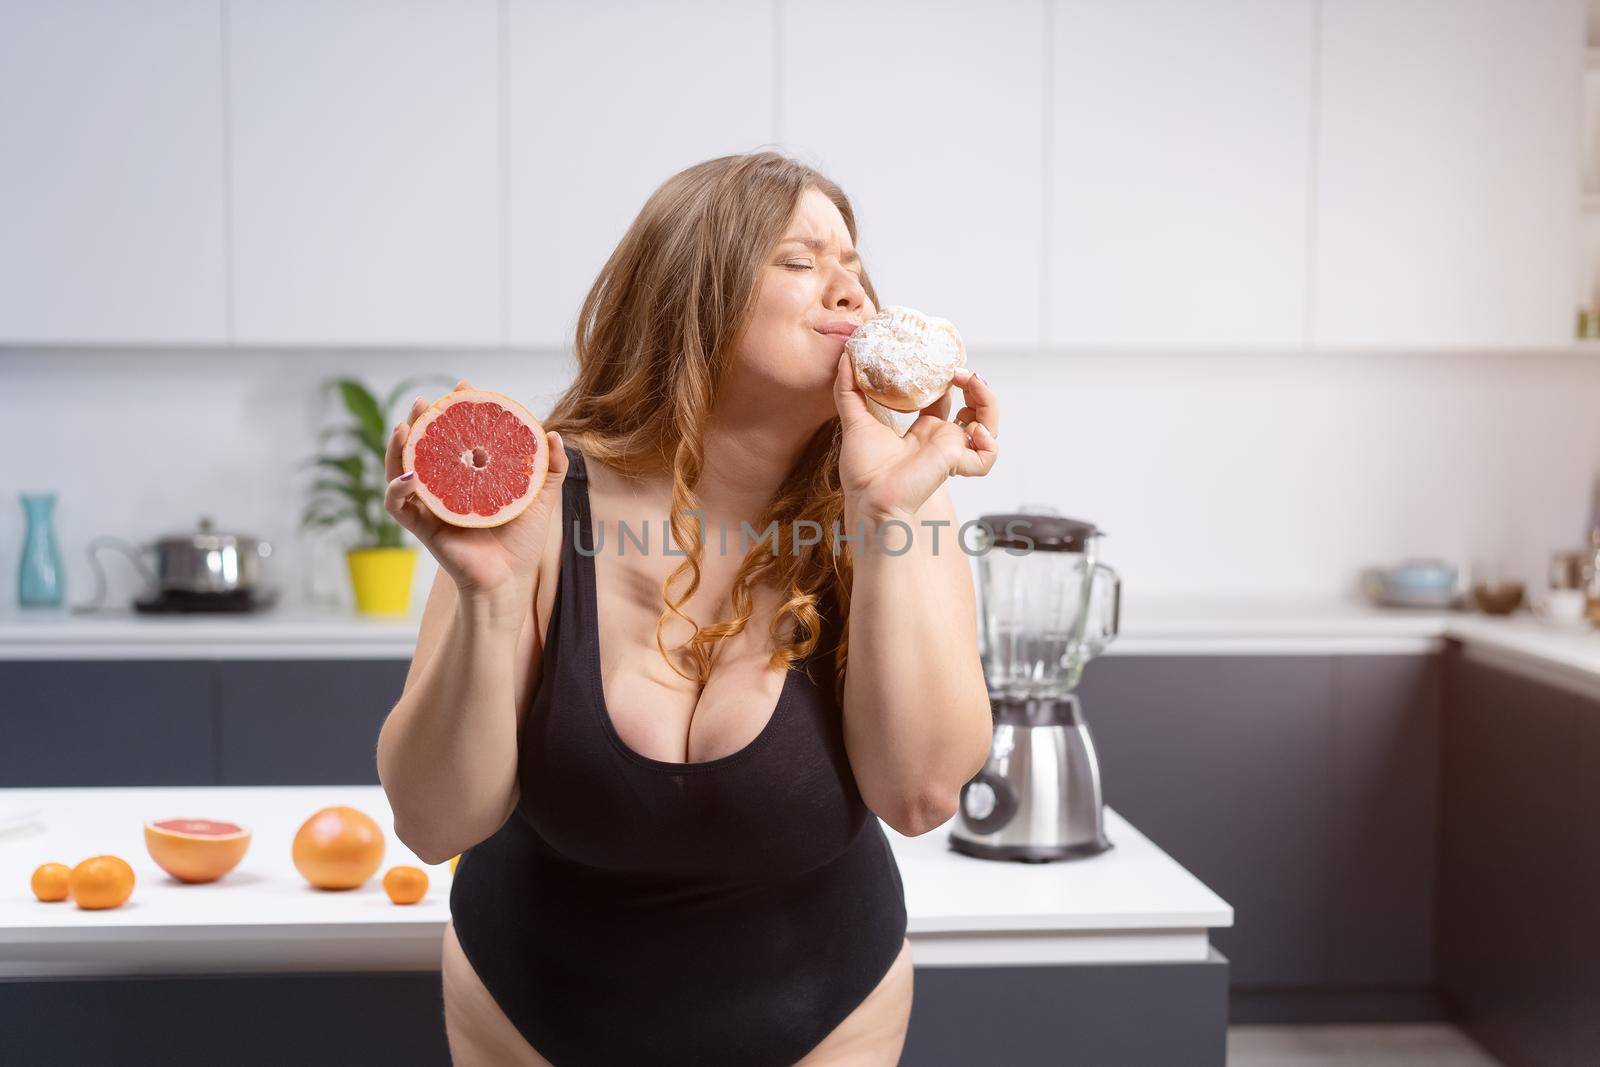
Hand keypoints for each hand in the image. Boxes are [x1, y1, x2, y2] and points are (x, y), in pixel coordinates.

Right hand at [383, 379, 567, 599]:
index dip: (455, 409)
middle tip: (426, 400)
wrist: (511, 580)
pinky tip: (410, 474)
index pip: (456, 434)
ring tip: (404, 425)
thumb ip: (551, 468)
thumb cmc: (522, 541)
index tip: (463, 386)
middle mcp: (445, 487)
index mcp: (468, 475)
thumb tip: (554, 435)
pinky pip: (398, 505)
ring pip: (400, 469)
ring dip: (398, 446)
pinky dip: (397, 488)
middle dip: (420, 419)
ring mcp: (430, 505)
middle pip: (423, 445)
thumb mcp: (542, 498)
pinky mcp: (422, 527)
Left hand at [832, 353, 998, 524]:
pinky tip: (974, 429)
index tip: (942, 364)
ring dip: (987, 401)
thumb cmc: (862, 470)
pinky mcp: (957, 463)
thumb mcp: (855, 419)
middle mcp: (940, 440)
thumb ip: (848, 388)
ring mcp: (951, 451)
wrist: (868, 496)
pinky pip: (987, 456)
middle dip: (973, 386)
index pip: (945, 401)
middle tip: (959, 371)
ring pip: (989, 426)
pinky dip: (988, 442)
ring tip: (972, 381)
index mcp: (922, 431)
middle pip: (973, 409)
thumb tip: (846, 357)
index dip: (948, 380)